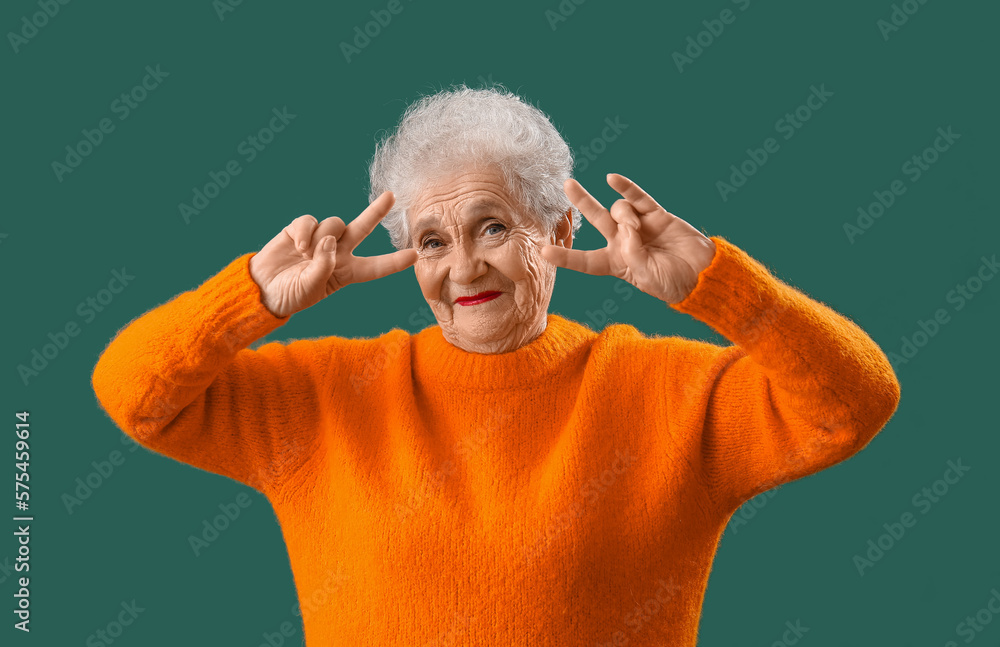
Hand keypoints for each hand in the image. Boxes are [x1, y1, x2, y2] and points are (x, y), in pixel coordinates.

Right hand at [249, 191, 417, 317]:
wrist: (262, 288)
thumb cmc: (291, 294)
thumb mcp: (311, 288)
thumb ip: (324, 265)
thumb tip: (330, 239)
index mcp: (347, 272)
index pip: (375, 267)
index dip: (394, 262)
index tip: (415, 255)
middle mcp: (337, 252)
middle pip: (361, 229)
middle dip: (376, 211)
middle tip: (391, 196)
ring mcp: (320, 238)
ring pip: (334, 223)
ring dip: (322, 238)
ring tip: (306, 254)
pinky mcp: (300, 229)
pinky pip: (310, 221)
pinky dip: (305, 231)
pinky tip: (298, 244)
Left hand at [538, 173, 715, 304]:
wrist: (703, 274)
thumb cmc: (674, 283)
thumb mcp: (648, 277)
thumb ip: (634, 253)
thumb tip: (627, 227)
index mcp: (616, 264)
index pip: (585, 261)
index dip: (565, 257)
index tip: (542, 251)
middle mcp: (623, 243)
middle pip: (596, 220)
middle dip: (582, 202)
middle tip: (567, 185)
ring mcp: (639, 226)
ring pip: (619, 210)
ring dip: (624, 216)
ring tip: (637, 228)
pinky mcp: (657, 215)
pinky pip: (638, 198)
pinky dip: (626, 188)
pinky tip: (613, 179)